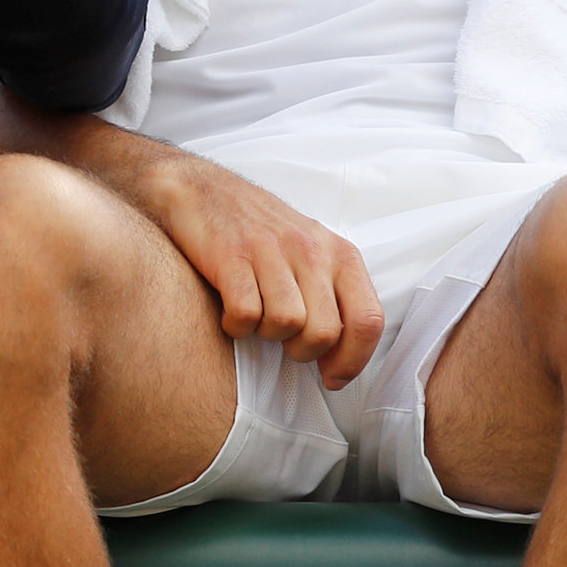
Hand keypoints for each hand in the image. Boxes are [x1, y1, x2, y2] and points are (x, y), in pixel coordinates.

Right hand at [95, 143, 385, 389]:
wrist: (199, 188)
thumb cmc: (260, 232)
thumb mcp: (312, 253)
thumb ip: (332, 298)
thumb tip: (341, 361)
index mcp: (340, 253)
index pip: (367, 320)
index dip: (352, 360)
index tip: (331, 377)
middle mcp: (311, 250)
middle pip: (325, 332)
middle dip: (301, 351)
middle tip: (280, 341)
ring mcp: (271, 250)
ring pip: (287, 325)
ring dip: (266, 336)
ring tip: (255, 319)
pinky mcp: (231, 255)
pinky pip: (245, 314)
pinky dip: (235, 325)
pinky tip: (229, 313)